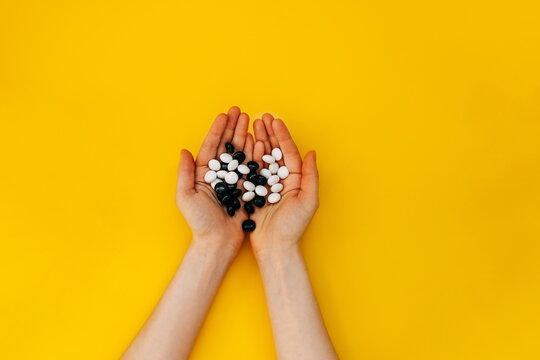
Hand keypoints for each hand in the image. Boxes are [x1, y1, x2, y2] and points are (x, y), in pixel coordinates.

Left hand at [176, 106, 252, 255]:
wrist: (218, 242)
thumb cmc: (199, 223)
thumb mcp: (186, 197)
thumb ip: (185, 174)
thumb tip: (184, 151)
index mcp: (203, 174)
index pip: (210, 147)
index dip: (217, 130)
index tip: (224, 115)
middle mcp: (218, 175)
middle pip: (226, 146)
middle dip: (232, 127)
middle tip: (239, 111)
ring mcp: (233, 180)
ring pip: (240, 153)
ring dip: (244, 135)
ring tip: (250, 120)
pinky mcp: (246, 188)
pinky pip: (251, 167)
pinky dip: (255, 153)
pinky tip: (259, 140)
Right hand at [249, 113, 318, 257]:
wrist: (274, 247)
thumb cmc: (293, 227)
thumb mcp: (308, 201)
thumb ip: (311, 176)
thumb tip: (312, 153)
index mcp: (296, 179)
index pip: (289, 152)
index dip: (282, 135)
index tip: (274, 120)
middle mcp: (282, 179)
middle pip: (275, 151)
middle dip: (268, 133)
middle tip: (260, 117)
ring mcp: (267, 184)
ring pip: (262, 157)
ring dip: (257, 140)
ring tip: (251, 124)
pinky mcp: (253, 192)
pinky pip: (251, 170)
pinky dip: (247, 156)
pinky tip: (243, 144)